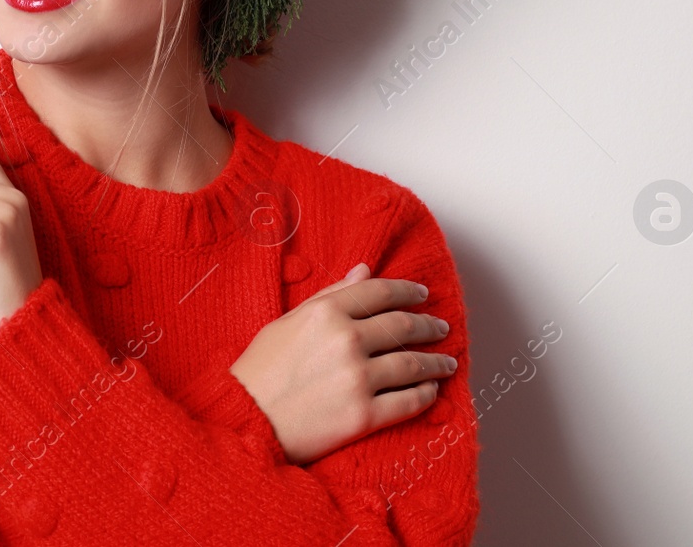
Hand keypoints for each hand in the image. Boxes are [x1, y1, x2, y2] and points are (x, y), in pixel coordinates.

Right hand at [229, 263, 456, 464]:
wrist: (244, 420)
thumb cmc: (259, 370)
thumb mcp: (288, 322)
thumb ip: (329, 295)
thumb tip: (363, 271)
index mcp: (325, 313)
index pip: (380, 292)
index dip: (407, 290)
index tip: (423, 294)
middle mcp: (346, 341)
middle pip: (403, 325)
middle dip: (429, 324)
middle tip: (441, 328)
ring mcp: (357, 380)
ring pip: (413, 364)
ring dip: (436, 361)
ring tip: (448, 362)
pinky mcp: (363, 417)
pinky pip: (408, 402)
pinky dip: (427, 394)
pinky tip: (432, 391)